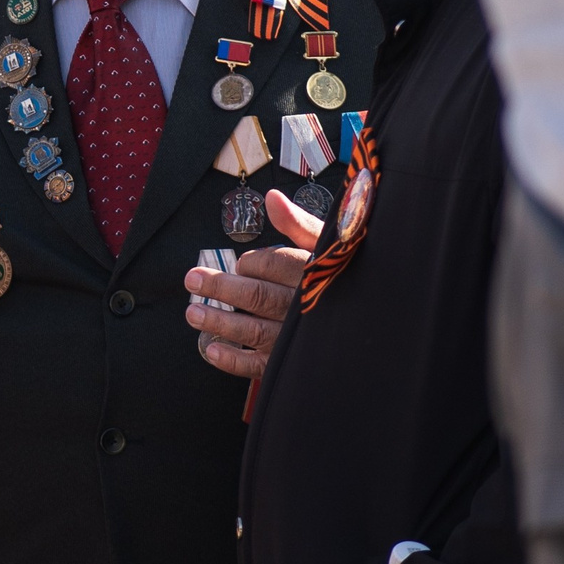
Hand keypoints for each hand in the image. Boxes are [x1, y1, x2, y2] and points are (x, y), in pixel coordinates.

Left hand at [183, 188, 323, 378]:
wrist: (371, 324)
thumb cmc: (340, 277)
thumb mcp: (327, 246)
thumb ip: (298, 223)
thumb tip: (272, 197)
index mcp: (314, 275)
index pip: (274, 265)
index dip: (251, 263)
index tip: (240, 264)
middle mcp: (304, 309)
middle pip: (257, 296)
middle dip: (221, 288)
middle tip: (192, 279)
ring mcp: (295, 340)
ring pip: (253, 331)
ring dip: (220, 322)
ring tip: (193, 313)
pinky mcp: (288, 364)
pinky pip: (258, 366)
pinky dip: (233, 360)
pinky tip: (212, 349)